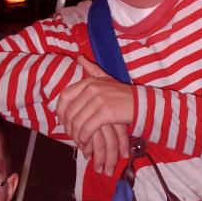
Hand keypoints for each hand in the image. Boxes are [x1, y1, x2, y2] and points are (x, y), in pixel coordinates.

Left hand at [57, 56, 132, 172]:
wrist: (142, 104)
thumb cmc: (123, 94)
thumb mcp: (106, 78)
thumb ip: (92, 69)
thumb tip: (79, 57)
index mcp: (88, 81)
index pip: (64, 96)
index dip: (60, 111)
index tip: (63, 121)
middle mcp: (91, 89)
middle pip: (70, 112)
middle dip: (69, 127)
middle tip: (72, 136)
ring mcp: (98, 100)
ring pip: (77, 122)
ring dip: (76, 135)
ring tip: (79, 141)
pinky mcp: (105, 113)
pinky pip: (87, 128)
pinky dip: (84, 138)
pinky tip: (86, 143)